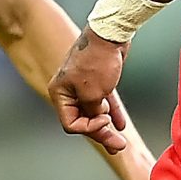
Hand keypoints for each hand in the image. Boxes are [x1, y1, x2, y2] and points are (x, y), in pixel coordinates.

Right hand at [47, 32, 130, 153]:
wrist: (110, 33)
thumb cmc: (96, 60)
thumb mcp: (93, 93)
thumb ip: (93, 111)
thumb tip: (98, 120)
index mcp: (60, 93)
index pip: (70, 124)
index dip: (89, 128)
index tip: (104, 122)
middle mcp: (68, 91)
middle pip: (83, 120)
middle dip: (101, 133)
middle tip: (118, 145)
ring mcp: (83, 86)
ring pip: (94, 112)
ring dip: (107, 127)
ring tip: (120, 142)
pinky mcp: (98, 80)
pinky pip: (104, 101)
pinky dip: (112, 112)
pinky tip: (121, 125)